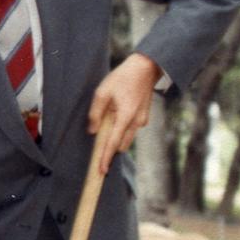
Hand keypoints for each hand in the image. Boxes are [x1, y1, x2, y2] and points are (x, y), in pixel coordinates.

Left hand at [87, 53, 160, 174]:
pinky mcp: (144, 117)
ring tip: (105, 127)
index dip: (106, 158)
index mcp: (125, 117)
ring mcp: (142, 120)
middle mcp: (136, 122)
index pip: (113, 144)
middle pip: (121, 145)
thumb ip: (95, 114)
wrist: (146, 68)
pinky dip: (122, 129)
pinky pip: (131, 129)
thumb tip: (93, 131)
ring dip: (117, 138)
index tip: (101, 170)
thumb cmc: (122, 78)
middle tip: (98, 151)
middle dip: (110, 149)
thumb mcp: (102, 93)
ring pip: (127, 138)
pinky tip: (115, 118)